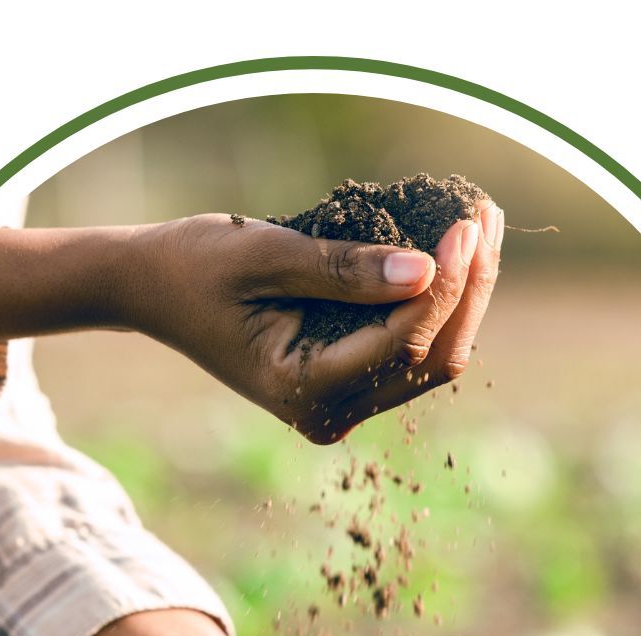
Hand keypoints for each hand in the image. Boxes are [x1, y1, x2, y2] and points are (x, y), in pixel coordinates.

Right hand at [122, 203, 502, 441]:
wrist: (155, 292)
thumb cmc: (196, 267)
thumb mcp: (263, 255)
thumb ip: (342, 267)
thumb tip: (426, 269)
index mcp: (301, 389)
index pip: (400, 343)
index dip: (445, 284)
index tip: (467, 221)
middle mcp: (326, 413)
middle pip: (430, 361)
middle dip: (468, 290)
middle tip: (486, 216)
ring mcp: (339, 406)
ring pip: (430, 361)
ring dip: (461, 298)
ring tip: (480, 226)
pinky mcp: (347, 387)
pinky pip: (410, 353)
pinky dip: (436, 307)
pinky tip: (453, 256)